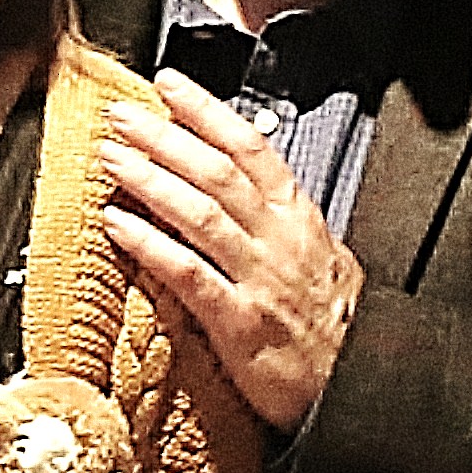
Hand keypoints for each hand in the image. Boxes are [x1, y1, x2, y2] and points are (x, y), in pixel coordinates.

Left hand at [101, 75, 361, 433]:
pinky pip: (188, 274)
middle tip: (122, 115)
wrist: (360, 387)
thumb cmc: (338, 330)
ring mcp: (259, 279)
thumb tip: (253, 189)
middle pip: (218, 172)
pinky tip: (118, 225)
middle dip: (165, 137)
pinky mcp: (239, 323)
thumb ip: (284, 223)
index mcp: (299, 219)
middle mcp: (279, 241)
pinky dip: (151, 245)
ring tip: (111, 158)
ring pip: (200, 213)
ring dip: (150, 180)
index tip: (169, 85)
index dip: (207, 112)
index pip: (251, 147)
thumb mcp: (326, 259)